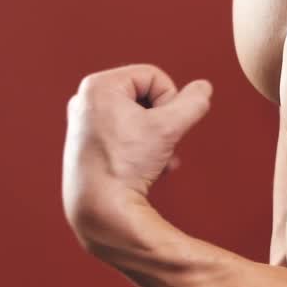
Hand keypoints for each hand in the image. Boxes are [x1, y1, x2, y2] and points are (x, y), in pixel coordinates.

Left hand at [62, 63, 211, 249]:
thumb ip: (193, 103)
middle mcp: (85, 100)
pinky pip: (125, 133)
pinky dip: (141, 147)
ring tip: (155, 157)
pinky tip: (147, 167)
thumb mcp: (169, 128)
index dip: (169, 100)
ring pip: (138, 117)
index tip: (163, 126)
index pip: (154, 76)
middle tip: (160, 142)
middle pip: (145, 96)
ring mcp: (84, 123)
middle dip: (162, 121)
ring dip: (156, 137)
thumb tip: (203, 88)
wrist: (99, 210)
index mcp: (98, 85)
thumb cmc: (124, 165)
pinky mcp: (87, 144)